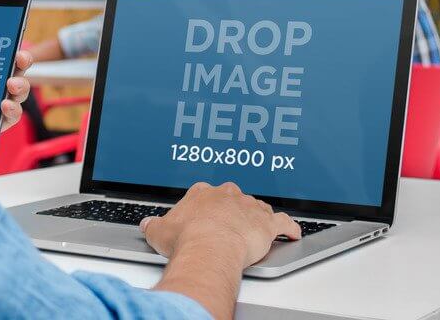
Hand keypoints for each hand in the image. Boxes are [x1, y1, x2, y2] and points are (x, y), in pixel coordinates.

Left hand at [0, 25, 32, 167]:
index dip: (0, 50)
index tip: (7, 37)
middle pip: (6, 75)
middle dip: (18, 63)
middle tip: (19, 57)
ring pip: (14, 97)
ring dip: (20, 86)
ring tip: (11, 84)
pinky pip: (8, 121)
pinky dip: (12, 111)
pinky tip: (4, 105)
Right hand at [143, 182, 300, 317]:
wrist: (209, 248)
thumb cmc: (186, 239)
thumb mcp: (159, 231)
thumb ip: (153, 226)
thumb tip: (146, 225)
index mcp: (202, 192)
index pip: (207, 194)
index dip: (207, 206)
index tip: (206, 215)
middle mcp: (227, 194)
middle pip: (233, 198)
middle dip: (233, 209)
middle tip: (229, 224)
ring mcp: (248, 207)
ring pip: (258, 208)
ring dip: (258, 217)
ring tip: (257, 229)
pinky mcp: (267, 223)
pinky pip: (283, 222)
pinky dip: (289, 228)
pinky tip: (293, 232)